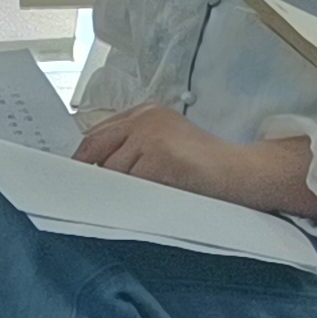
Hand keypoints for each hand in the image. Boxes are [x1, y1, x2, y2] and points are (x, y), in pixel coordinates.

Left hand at [80, 103, 316, 220]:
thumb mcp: (164, 147)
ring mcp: (151, 135)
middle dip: (90, 177)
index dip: (83, 161)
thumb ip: (131, 150)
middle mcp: (144, 118)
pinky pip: (128, 186)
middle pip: (95, 150)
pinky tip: (142, 204)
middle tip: (84, 199)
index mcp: (144, 112)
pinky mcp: (159, 157)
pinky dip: (128, 200)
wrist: (242, 172)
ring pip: (110, 172)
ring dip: (114, 193)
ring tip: (131, 202)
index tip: (74, 181)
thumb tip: (90, 173)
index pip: (96, 135)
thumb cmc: (204, 168)